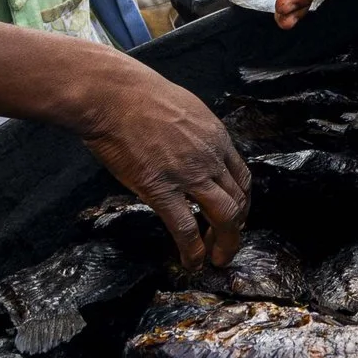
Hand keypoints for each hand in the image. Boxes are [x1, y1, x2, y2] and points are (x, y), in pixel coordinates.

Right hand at [64, 54, 250, 269]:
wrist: (114, 96)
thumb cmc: (139, 96)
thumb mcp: (184, 108)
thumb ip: (194, 133)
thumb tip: (191, 146)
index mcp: (216, 137)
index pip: (242, 177)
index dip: (243, 202)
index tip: (237, 215)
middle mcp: (210, 158)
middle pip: (238, 200)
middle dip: (237, 228)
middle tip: (228, 245)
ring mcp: (188, 175)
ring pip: (224, 216)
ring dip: (224, 243)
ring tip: (217, 259)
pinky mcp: (161, 189)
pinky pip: (184, 227)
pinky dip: (192, 250)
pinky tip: (191, 262)